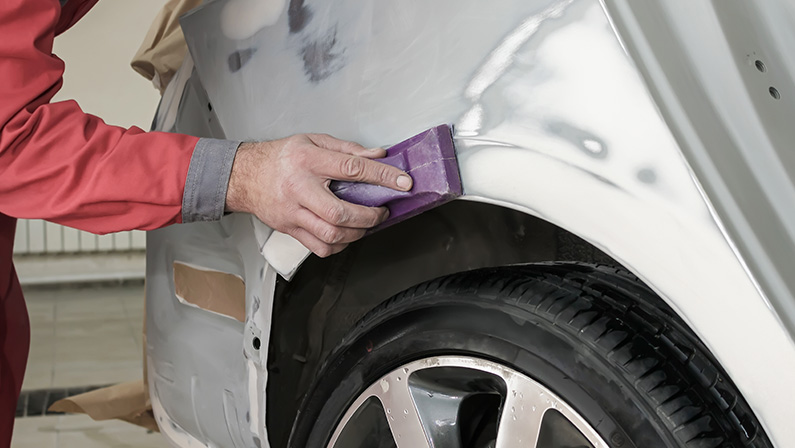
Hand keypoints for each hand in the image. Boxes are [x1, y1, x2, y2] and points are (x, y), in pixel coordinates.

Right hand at [226, 134, 412, 256]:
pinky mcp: (290, 229)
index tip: (402, 182)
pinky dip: (339, 245)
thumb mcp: (313, 141)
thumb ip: (348, 149)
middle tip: (381, 212)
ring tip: (366, 224)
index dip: (382, 176)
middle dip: (369, 217)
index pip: (352, 169)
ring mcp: (293, 212)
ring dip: (357, 233)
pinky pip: (319, 247)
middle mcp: (300, 188)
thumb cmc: (280, 157)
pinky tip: (346, 235)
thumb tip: (378, 155)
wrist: (245, 176)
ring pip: (331, 235)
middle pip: (340, 213)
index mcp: (308, 161)